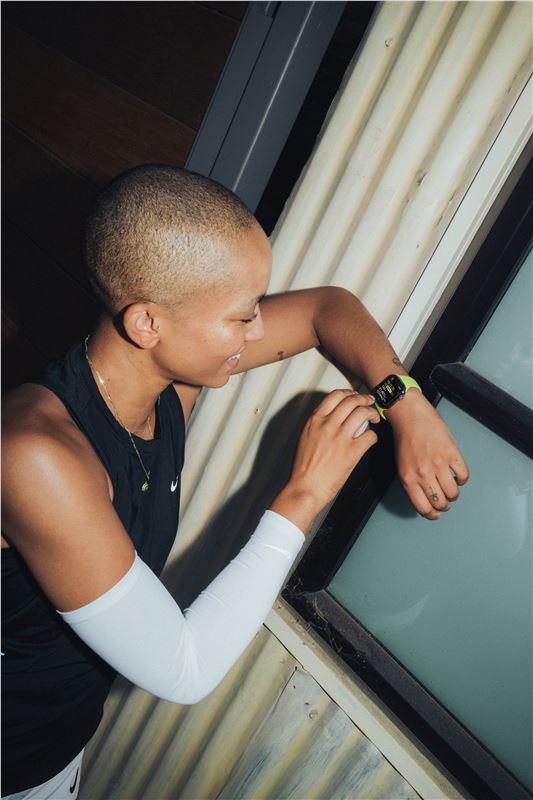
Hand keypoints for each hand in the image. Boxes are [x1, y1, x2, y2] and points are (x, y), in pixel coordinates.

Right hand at [270, 389, 378, 530]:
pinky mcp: (352, 452)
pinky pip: (370, 436)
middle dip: (364, 399)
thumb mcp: (305, 438)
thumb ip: (318, 424)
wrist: (306, 488)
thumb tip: (332, 417)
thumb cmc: (304, 468)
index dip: (349, 393)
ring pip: (363, 413)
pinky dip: (374, 435)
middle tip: (369, 402)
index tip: (354, 396)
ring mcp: (340, 438)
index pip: (335, 395)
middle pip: (352, 401)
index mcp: (315, 420)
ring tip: (374, 417)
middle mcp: (328, 425)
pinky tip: (371, 439)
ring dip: (372, 413)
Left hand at [387, 389, 468, 519]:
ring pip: (453, 493)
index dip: (432, 515)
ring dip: (454, 494)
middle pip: (440, 503)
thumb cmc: (405, 438)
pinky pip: (463, 475)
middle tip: (445, 500)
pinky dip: (463, 478)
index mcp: (408, 479)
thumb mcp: (402, 465)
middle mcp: (423, 474)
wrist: (410, 415)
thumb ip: (412, 483)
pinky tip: (457, 474)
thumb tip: (425, 499)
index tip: (436, 514)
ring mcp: (438, 464)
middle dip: (445, 505)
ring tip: (452, 487)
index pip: (423, 508)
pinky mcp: (452, 453)